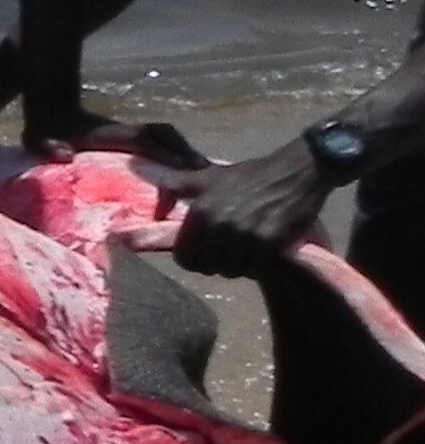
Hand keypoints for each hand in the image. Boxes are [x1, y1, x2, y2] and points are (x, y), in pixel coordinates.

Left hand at [25, 103, 208, 166]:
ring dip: (186, 151)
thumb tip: (63, 156)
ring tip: (206, 174)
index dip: (164, 153)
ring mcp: (132, 131)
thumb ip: (48, 146)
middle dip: (186, 152)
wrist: (49, 107)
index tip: (183, 169)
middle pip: (166, 135)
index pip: (144, 141)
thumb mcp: (38, 138)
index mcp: (111, 132)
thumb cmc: (44, 129)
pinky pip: (163, 141)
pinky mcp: (132, 136)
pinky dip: (178, 152)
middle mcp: (127, 129)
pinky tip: (189, 170)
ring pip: (168, 137)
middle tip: (208, 173)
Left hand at [141, 142, 327, 278]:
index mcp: (200, 212)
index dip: (192, 258)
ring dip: (236, 265)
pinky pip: (253, 269)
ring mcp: (246, 235)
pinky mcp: (271, 243)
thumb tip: (148, 197)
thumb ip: (174, 187)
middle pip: (206, 267)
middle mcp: (220, 225)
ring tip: (244, 249)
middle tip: (226, 250)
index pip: (184, 256)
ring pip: (230, 271)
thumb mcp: (205, 176)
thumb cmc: (247, 175)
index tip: (203, 251)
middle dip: (214, 262)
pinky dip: (255, 264)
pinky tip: (260, 250)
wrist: (295, 172)